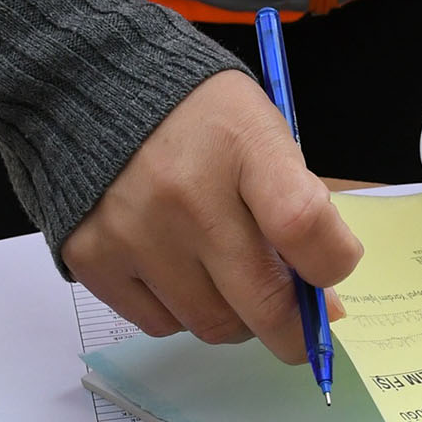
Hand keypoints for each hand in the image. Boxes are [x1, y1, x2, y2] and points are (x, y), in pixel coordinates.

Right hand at [61, 70, 361, 361]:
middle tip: (298, 329)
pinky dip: (180, 312)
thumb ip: (296, 207)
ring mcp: (133, 232)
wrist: (92, 91)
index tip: (330, 275)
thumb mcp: (260, 134)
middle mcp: (185, 193)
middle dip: (295, 331)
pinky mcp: (91, 259)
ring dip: (234, 318)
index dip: (330, 265)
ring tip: (226, 280)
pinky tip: (178, 273)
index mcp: (242, 144)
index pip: (302, 224)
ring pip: (211, 325)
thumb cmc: (198, 120)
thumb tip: (319, 300)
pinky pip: (159, 323)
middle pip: (262, 302)